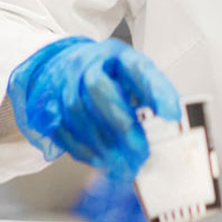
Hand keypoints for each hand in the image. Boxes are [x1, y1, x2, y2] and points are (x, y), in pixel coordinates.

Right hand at [8, 36, 180, 180]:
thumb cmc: (107, 75)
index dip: (156, 92)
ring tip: (125, 166)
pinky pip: (62, 130)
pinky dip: (84, 151)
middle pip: (98, 89)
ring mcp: (62, 83)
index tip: (172, 116)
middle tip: (142, 152)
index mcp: (117, 55)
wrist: (61, 66)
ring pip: (78, 114)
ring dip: (104, 145)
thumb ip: (153, 94)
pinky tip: (102, 163)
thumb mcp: (134, 75)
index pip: (138, 69)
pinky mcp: (46, 106)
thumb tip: (175, 123)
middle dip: (122, 125)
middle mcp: (87, 64)